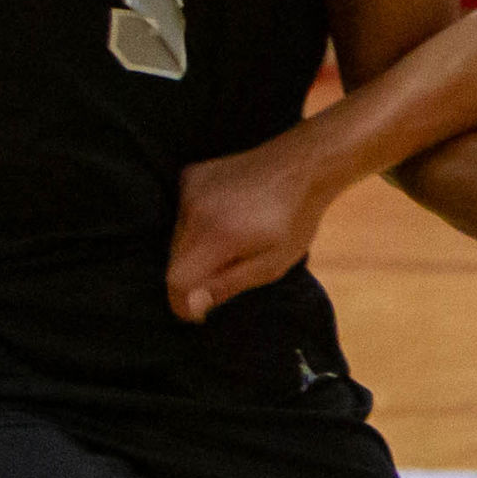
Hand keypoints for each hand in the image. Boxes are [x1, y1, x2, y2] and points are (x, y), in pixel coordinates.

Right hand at [168, 141, 331, 320]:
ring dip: (195, 249)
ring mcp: (189, 189)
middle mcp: (194, 210)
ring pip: (176, 237)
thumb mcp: (271, 264)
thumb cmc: (295, 220)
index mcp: (217, 236)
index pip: (177, 280)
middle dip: (194, 275)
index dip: (183, 303)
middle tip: (229, 269)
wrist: (302, 165)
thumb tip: (192, 306)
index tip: (198, 312)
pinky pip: (182, 212)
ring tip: (232, 240)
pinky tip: (225, 217)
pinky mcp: (190, 174)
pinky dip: (196, 223)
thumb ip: (228, 284)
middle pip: (175, 260)